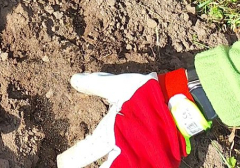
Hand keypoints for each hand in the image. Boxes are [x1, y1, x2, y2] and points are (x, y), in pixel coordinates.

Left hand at [58, 72, 185, 167]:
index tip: (61, 163)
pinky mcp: (152, 163)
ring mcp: (138, 159)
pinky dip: (128, 166)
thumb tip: (73, 80)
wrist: (178, 103)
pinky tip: (124, 165)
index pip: (87, 151)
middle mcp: (124, 150)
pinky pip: (139, 167)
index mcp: (112, 132)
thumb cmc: (145, 93)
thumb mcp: (117, 86)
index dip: (73, 159)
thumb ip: (95, 85)